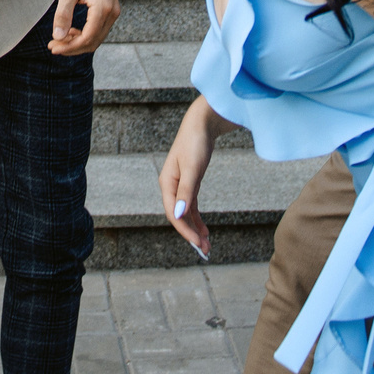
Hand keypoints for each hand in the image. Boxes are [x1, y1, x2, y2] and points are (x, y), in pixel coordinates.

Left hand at [49, 0, 119, 55]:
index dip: (69, 46)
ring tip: (59, 39)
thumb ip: (63, 14)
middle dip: (72, 47)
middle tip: (53, 46)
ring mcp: (113, 12)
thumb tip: (57, 36)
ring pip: (96, 38)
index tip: (53, 47)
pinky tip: (71, 31)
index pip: (86, 38)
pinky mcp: (110, 9)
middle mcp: (111, 13)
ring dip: (78, 42)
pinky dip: (85, 34)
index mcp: (102, 9)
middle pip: (92, 42)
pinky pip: (98, 29)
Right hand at [157, 97, 219, 258]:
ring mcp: (180, 185)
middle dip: (191, 234)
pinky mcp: (189, 183)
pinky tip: (204, 229)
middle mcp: (171, 187)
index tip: (198, 243)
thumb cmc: (196, 143)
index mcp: (167, 183)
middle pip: (179, 217)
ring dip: (195, 229)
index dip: (185, 230)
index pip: (174, 214)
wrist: (202, 124)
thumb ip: (187, 192)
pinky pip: (191, 207)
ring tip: (206, 245)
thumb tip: (180, 215)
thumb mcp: (193, 168)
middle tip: (205, 250)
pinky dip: (197, 219)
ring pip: (185, 214)